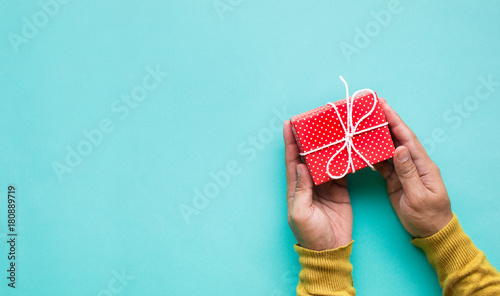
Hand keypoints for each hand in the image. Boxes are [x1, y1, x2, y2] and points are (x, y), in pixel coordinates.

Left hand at [283, 121, 351, 250]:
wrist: (330, 249)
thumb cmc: (310, 234)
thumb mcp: (301, 213)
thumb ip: (301, 190)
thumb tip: (301, 165)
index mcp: (296, 188)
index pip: (292, 160)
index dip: (290, 142)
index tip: (289, 124)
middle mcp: (309, 184)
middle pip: (308, 156)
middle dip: (310, 139)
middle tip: (313, 120)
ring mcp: (325, 186)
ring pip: (325, 161)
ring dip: (327, 146)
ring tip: (330, 128)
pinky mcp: (340, 190)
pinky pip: (341, 170)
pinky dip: (342, 159)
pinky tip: (346, 147)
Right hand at [375, 98, 452, 237]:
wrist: (430, 233)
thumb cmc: (429, 216)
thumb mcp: (418, 196)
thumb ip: (408, 172)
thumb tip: (399, 149)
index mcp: (423, 165)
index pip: (407, 138)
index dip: (395, 121)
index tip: (384, 106)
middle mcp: (414, 164)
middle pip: (397, 139)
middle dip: (385, 123)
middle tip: (370, 109)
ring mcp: (404, 171)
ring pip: (388, 150)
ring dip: (377, 138)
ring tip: (362, 126)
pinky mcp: (396, 180)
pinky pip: (383, 164)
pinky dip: (373, 156)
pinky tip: (363, 150)